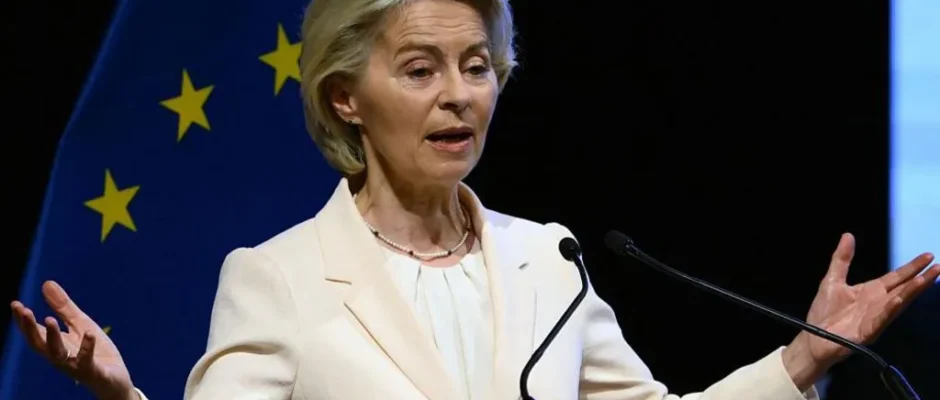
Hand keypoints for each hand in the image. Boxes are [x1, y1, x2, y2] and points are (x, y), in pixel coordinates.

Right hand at [10, 281, 137, 399]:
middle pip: (40, 344)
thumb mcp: (81, 324)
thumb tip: (46, 283)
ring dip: (52, 337)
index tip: (15, 304)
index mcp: (56, 345)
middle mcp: (61, 357)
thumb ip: (63, 307)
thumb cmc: (96, 352)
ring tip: (49, 319)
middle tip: (25, 310)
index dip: (23, 320)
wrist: (115, 380)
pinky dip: (87, 348)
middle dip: (30, 328)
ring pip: (58, 354)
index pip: (35, 333)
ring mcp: (75, 366)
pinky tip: (89, 333)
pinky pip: (87, 361)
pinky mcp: (93, 372)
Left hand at [782, 233, 938, 388]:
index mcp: (871, 291)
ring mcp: (875, 317)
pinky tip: (899, 299)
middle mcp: (877, 303)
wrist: (813, 338)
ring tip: (926, 279)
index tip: (928, 256)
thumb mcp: (832, 279)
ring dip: (912, 291)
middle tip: (938, 266)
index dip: (912, 267)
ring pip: (898, 302)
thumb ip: (842, 259)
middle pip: (904, 288)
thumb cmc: (824, 312)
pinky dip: (891, 309)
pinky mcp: (868, 331)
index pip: (896, 276)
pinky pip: (882, 318)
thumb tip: (848, 235)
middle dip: (921, 278)